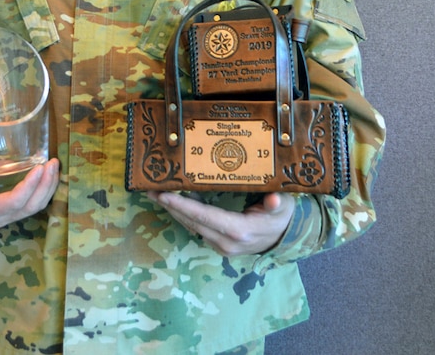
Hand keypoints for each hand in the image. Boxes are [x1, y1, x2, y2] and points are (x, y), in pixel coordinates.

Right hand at [0, 156, 59, 227]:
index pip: (12, 202)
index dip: (28, 187)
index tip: (39, 168)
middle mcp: (0, 217)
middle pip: (29, 206)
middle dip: (44, 185)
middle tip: (51, 163)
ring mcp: (10, 215)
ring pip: (36, 206)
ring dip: (49, 186)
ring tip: (54, 165)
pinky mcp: (18, 209)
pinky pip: (37, 202)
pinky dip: (47, 188)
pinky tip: (52, 172)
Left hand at [148, 191, 295, 256]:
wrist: (285, 237)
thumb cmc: (282, 216)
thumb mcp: (283, 206)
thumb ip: (277, 203)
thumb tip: (273, 200)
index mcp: (240, 231)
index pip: (205, 217)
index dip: (183, 206)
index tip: (164, 196)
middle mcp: (227, 242)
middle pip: (193, 222)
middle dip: (170, 206)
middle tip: (150, 189)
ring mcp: (221, 246)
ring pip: (192, 226)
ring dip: (173, 210)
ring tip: (155, 193)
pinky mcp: (218, 244)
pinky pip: (197, 227)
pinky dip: (184, 214)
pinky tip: (172, 201)